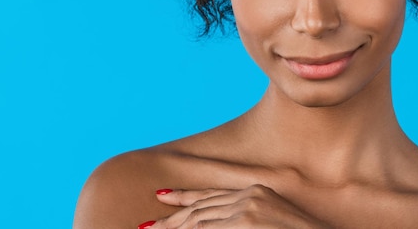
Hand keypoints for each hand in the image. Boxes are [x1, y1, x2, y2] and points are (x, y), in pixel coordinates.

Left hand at [139, 184, 331, 228]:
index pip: (213, 194)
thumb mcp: (270, 221)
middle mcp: (250, 196)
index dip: (186, 196)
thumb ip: (246, 219)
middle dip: (172, 218)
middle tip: (147, 225)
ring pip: (199, 221)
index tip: (164, 196)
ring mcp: (248, 210)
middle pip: (201, 208)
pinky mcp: (247, 222)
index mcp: (256, 193)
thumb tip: (219, 223)